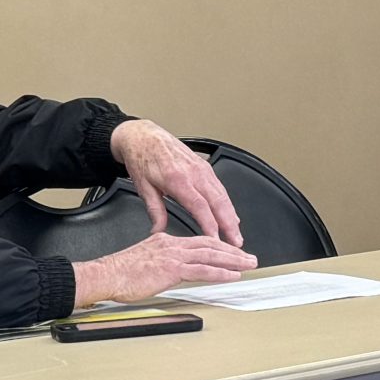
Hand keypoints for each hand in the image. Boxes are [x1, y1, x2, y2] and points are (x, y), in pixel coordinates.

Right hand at [73, 232, 256, 304]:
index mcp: (165, 241)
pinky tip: (232, 275)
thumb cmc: (119, 272)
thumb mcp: (144, 261)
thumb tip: (169, 270)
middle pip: (209, 245)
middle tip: (249, 257)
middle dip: (232, 251)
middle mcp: (171, 244)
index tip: (230, 252)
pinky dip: (220, 273)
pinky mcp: (172, 269)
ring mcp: (173, 256)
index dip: (217, 246)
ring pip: (210, 255)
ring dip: (233, 260)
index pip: (197, 241)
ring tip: (248, 265)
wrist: (106, 275)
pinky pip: (202, 270)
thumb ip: (160, 262)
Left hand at [112, 120, 244, 246]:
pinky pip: (220, 187)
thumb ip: (155, 211)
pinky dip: (228, 203)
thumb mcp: (143, 187)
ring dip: (232, 216)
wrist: (144, 136)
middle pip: (218, 202)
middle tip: (236, 243)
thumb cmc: (142, 158)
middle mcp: (193, 173)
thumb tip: (158, 230)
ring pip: (223, 195)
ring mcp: (202, 168)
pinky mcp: (205, 166)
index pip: (200, 207)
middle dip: (229, 224)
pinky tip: (231, 214)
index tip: (216, 240)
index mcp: (177, 179)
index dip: (210, 225)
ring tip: (236, 233)